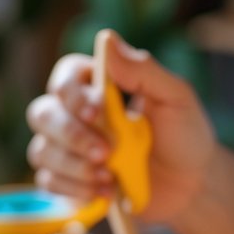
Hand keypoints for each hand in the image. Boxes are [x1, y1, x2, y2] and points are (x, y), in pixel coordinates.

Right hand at [26, 29, 215, 222]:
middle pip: (41, 114)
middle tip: (105, 153)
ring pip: (41, 151)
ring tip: (108, 177)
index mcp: (98, 86)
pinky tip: (104, 193)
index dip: (71, 93)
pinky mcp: (71, 181)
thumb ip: (143, 70)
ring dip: (72, 166)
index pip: (65, 76)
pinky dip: (73, 189)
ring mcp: (71, 149)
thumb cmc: (185, 135)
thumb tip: (107, 40)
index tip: (96, 110)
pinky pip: (49, 182)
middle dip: (70, 134)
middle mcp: (77, 114)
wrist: (192, 186)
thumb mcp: (176, 98)